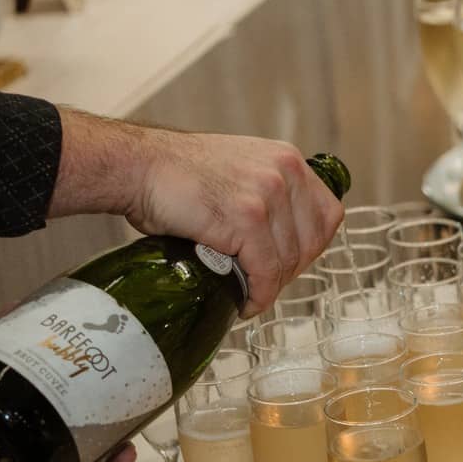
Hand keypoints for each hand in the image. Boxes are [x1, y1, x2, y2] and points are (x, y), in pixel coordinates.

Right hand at [127, 133, 342, 316]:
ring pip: (289, 260)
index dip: (311, 246)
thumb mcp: (239, 171)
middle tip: (265, 283)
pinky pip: (265, 270)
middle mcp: (285, 172)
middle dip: (291, 270)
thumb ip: (267, 195)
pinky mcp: (246, 218)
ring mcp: (267, 194)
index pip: (327, 215)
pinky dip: (258, 293)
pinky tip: (245, 300)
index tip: (289, 263)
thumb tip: (282, 241)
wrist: (135, 166)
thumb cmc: (176, 174)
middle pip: (313, 241)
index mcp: (287, 160)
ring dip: (271, 286)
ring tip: (250, 293)